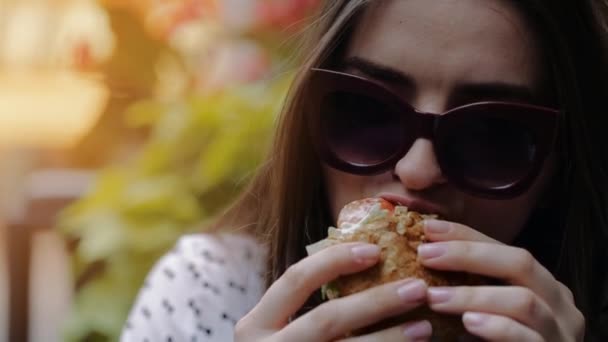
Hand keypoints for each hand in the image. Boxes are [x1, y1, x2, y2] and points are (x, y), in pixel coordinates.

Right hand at [235, 242, 432, 340]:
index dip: (334, 260)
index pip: (296, 279)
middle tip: (417, 288)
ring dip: (389, 339)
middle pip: (328, 319)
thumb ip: (303, 308)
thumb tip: (366, 264)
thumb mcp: (277, 331)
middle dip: (376, 301)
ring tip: (423, 327)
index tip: (374, 249)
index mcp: (256, 325)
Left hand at [419, 220, 584, 340]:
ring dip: (473, 295)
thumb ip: (470, 285)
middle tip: (425, 255)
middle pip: (520, 263)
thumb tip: (428, 251)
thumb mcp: (485, 311)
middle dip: (468, 254)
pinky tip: (469, 322)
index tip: (428, 229)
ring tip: (435, 297)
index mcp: (541, 285)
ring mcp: (559, 331)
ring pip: (523, 301)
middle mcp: (558, 303)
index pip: (504, 248)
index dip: (465, 235)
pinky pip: (527, 337)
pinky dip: (496, 327)